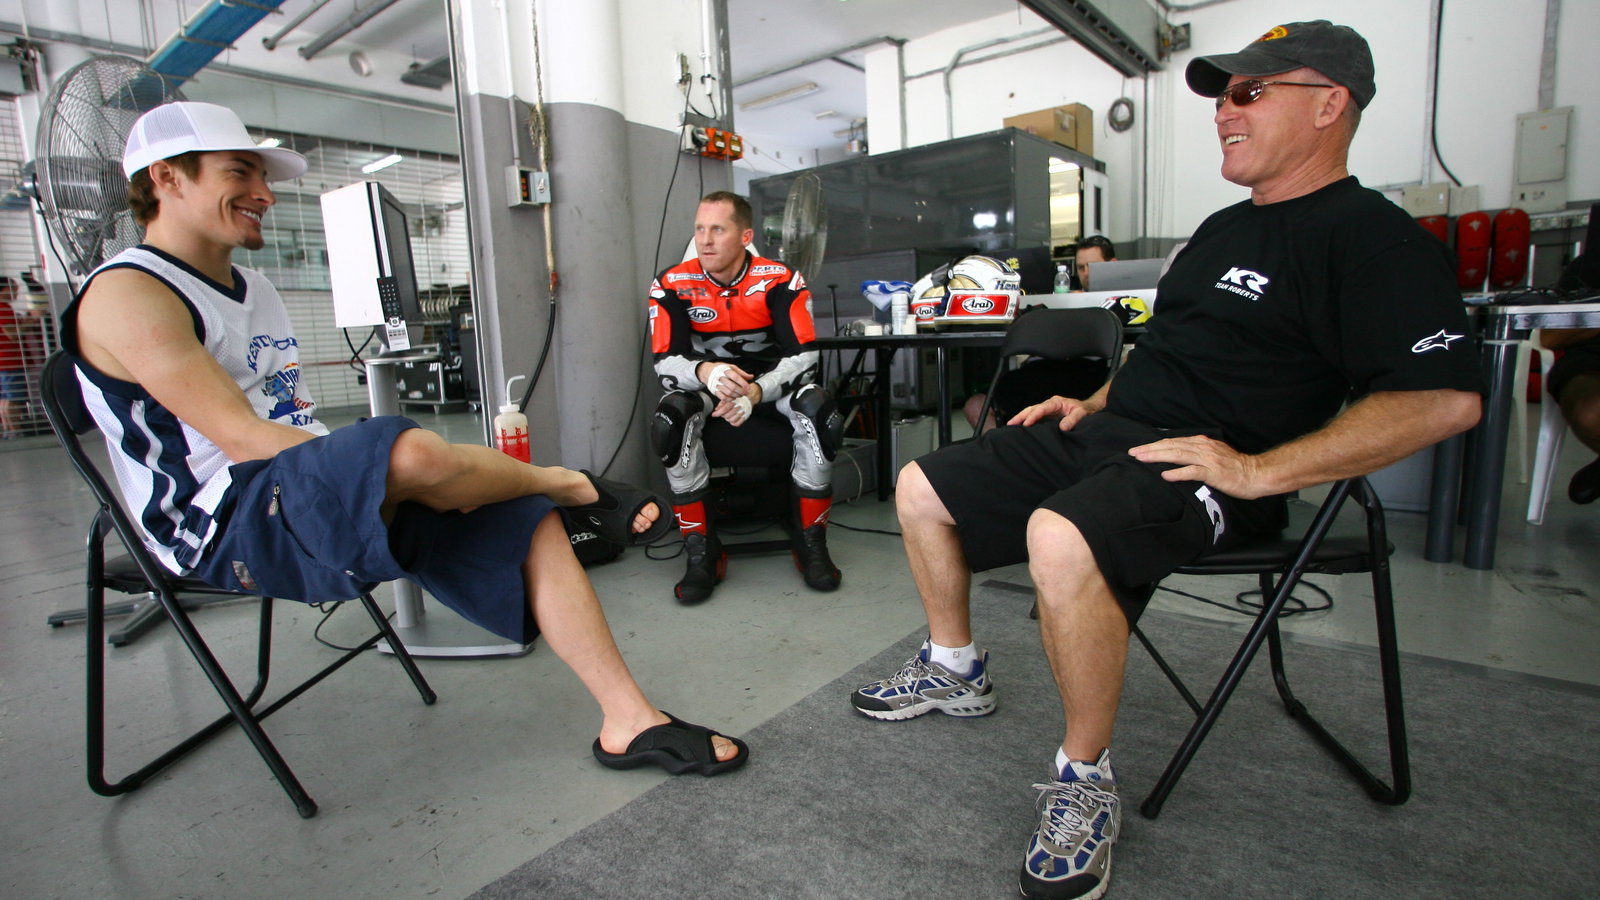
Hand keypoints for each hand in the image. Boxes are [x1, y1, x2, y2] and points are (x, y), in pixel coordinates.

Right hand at [698, 361, 755, 400]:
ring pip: (728, 393)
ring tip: (740, 395)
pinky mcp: (714, 390)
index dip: (743, 383)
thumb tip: (751, 377)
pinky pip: (722, 397)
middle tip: (746, 393)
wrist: (707, 371)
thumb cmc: (720, 369)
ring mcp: (716, 384)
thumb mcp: (731, 367)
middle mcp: (720, 377)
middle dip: (741, 391)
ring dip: (736, 395)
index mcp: (726, 370)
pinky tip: (733, 397)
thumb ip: (741, 373)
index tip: (748, 387)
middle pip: (732, 387)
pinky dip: (729, 399)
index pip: (736, 377)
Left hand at [712, 395, 752, 425]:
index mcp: (734, 402)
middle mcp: (739, 407)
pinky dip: (733, 422)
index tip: (713, 415)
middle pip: (727, 416)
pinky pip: (737, 423)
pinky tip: (733, 419)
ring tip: (729, 415)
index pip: (724, 409)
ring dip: (728, 419)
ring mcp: (742, 413)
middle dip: (723, 415)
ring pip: (731, 420)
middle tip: (723, 413)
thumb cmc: (738, 398)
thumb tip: (716, 409)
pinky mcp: (745, 417)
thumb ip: (722, 403)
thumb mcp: (729, 398)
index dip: (718, 413)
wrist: (750, 397)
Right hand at [1008, 395, 1096, 431]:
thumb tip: (1063, 427)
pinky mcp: (1048, 416)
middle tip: (1010, 424)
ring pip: (1031, 412)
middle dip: (1021, 416)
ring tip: (1011, 426)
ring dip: (1021, 418)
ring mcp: (1048, 410)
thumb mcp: (1082, 414)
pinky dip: (1026, 421)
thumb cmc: (1085, 410)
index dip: (1033, 416)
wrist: (1089, 409)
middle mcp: (1050, 404)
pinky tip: (1020, 427)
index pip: (1041, 408)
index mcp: (1056, 402)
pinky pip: (1035, 417)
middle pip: (1032, 409)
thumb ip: (1073, 420)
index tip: (1026, 424)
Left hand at [1126, 434, 1269, 498]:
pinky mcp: (1214, 472)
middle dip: (1150, 449)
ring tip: (1142, 459)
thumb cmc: (1234, 467)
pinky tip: (1165, 475)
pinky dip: (1178, 473)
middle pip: (1171, 446)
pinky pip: (1193, 471)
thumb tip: (1175, 455)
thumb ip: (1195, 453)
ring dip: (1158, 456)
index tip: (1138, 449)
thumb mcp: (1212, 455)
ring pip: (1178, 455)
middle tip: (1133, 453)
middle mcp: (1203, 447)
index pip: (1173, 442)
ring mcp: (1208, 459)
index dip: (1154, 445)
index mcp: (1201, 443)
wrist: (1255, 474)